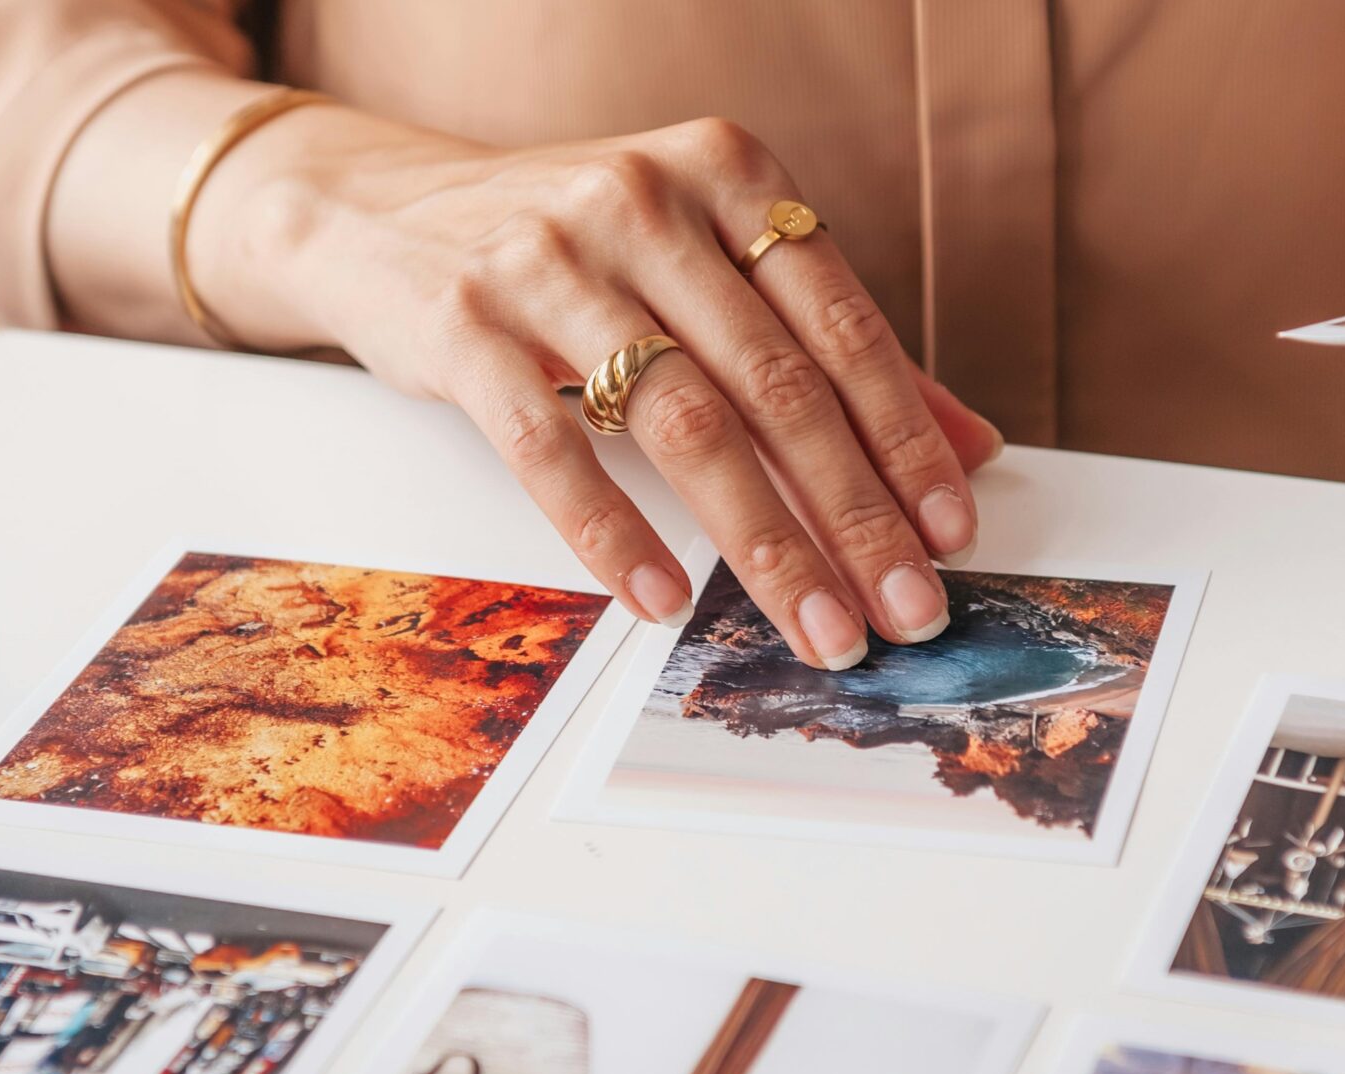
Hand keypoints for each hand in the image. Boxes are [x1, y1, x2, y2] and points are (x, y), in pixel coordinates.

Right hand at [191, 107, 1001, 669]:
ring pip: (682, 422)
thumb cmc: (573, 252)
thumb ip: (831, 347)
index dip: (905, 438)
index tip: (950, 534)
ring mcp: (549, 259)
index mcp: (727, 175)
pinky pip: (554, 448)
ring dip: (761, 544)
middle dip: (854, 515)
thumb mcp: (705, 267)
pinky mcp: (463, 324)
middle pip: (776, 385)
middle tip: (903, 610)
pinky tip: (665, 600)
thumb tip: (969, 445)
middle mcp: (645, 200)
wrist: (375, 209)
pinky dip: (615, 534)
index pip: (842, 325)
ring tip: (814, 628)